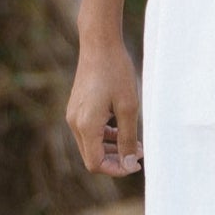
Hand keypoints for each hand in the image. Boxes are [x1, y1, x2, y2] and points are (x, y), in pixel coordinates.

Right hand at [67, 36, 143, 175]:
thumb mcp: (128, 107)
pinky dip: (105, 135)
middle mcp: (74, 123)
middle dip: (116, 159)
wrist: (99, 44)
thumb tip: (128, 164)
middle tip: (140, 153)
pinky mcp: (77, 107)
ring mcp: (74, 115)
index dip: (117, 169)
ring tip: (136, 142)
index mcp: (86, 125)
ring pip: (91, 144)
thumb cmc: (116, 73)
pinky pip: (90, 131)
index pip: (96, 164)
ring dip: (112, 148)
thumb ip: (128, 139)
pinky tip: (123, 128)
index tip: (136, 163)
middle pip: (92, 157)